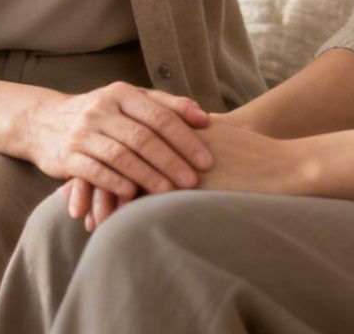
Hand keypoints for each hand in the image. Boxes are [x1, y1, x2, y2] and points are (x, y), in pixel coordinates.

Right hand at [22, 83, 211, 204]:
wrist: (42, 121)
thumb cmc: (100, 114)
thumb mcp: (128, 102)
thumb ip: (166, 106)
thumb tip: (204, 119)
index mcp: (121, 93)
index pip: (159, 116)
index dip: (185, 139)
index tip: (206, 162)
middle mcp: (101, 109)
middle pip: (142, 137)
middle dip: (170, 161)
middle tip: (192, 182)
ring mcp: (82, 132)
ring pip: (120, 155)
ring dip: (147, 175)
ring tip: (168, 193)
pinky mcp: (67, 155)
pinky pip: (93, 170)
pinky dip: (114, 182)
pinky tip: (131, 194)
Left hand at [63, 115, 309, 230]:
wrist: (279, 168)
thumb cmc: (250, 153)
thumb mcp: (213, 135)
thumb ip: (187, 131)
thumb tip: (173, 132)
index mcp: (169, 124)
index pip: (123, 139)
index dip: (102, 156)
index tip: (85, 175)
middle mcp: (163, 139)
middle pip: (114, 155)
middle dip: (93, 179)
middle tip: (74, 201)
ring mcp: (168, 161)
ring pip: (121, 178)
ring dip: (103, 199)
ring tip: (88, 220)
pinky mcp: (176, 185)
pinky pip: (138, 201)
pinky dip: (121, 214)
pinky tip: (109, 229)